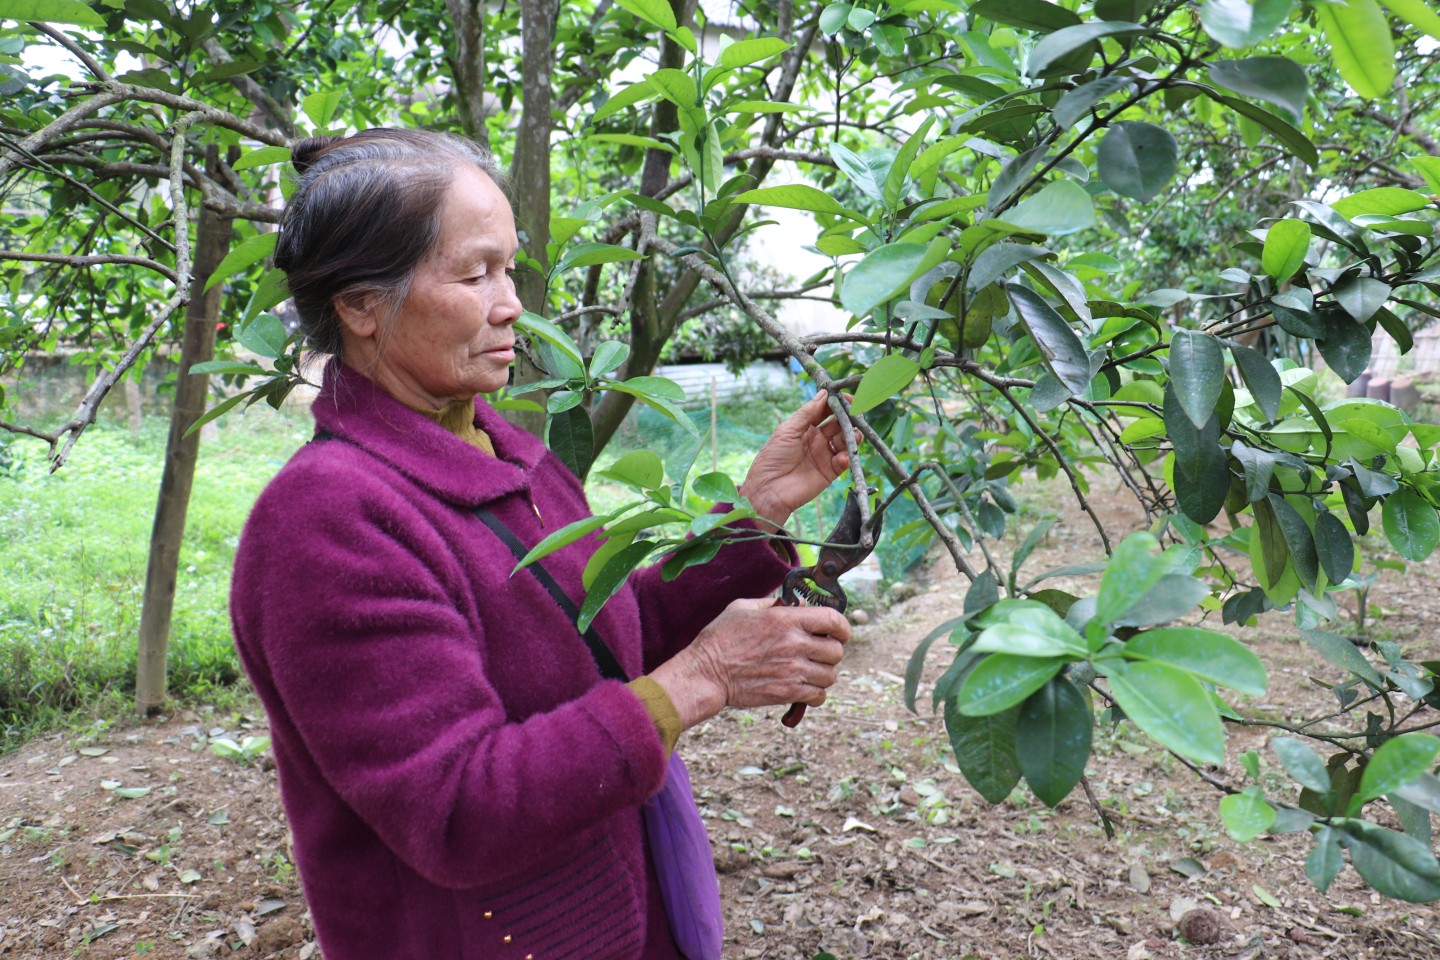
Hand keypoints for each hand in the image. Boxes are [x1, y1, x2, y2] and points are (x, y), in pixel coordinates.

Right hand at [648, 598, 850, 729]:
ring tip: (810, 671)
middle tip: (819, 652)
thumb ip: (774, 603)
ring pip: (830, 675)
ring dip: (824, 673)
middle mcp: (793, 644)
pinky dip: (816, 693)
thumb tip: (799, 604)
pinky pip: (818, 696)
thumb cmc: (721, 638)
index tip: (839, 632)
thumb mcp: (744, 608)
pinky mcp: (786, 693)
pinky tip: (805, 688)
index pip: (832, 620)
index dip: (842, 626)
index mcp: (785, 620)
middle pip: (836, 651)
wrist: (706, 674)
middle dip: (831, 652)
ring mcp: (792, 671)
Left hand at [738, 390, 849, 530]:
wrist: (768, 491)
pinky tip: (841, 456)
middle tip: (856, 414)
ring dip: (851, 436)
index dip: (835, 403)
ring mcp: (824, 455)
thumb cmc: (772, 459)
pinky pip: (844, 461)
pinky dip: (846, 457)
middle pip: (838, 424)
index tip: (847, 397)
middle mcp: (816, 440)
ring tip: (853, 435)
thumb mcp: (787, 430)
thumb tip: (824, 393)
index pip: (824, 411)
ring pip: (845, 441)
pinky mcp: (830, 472)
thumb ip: (807, 413)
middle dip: (848, 418)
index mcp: (804, 428)